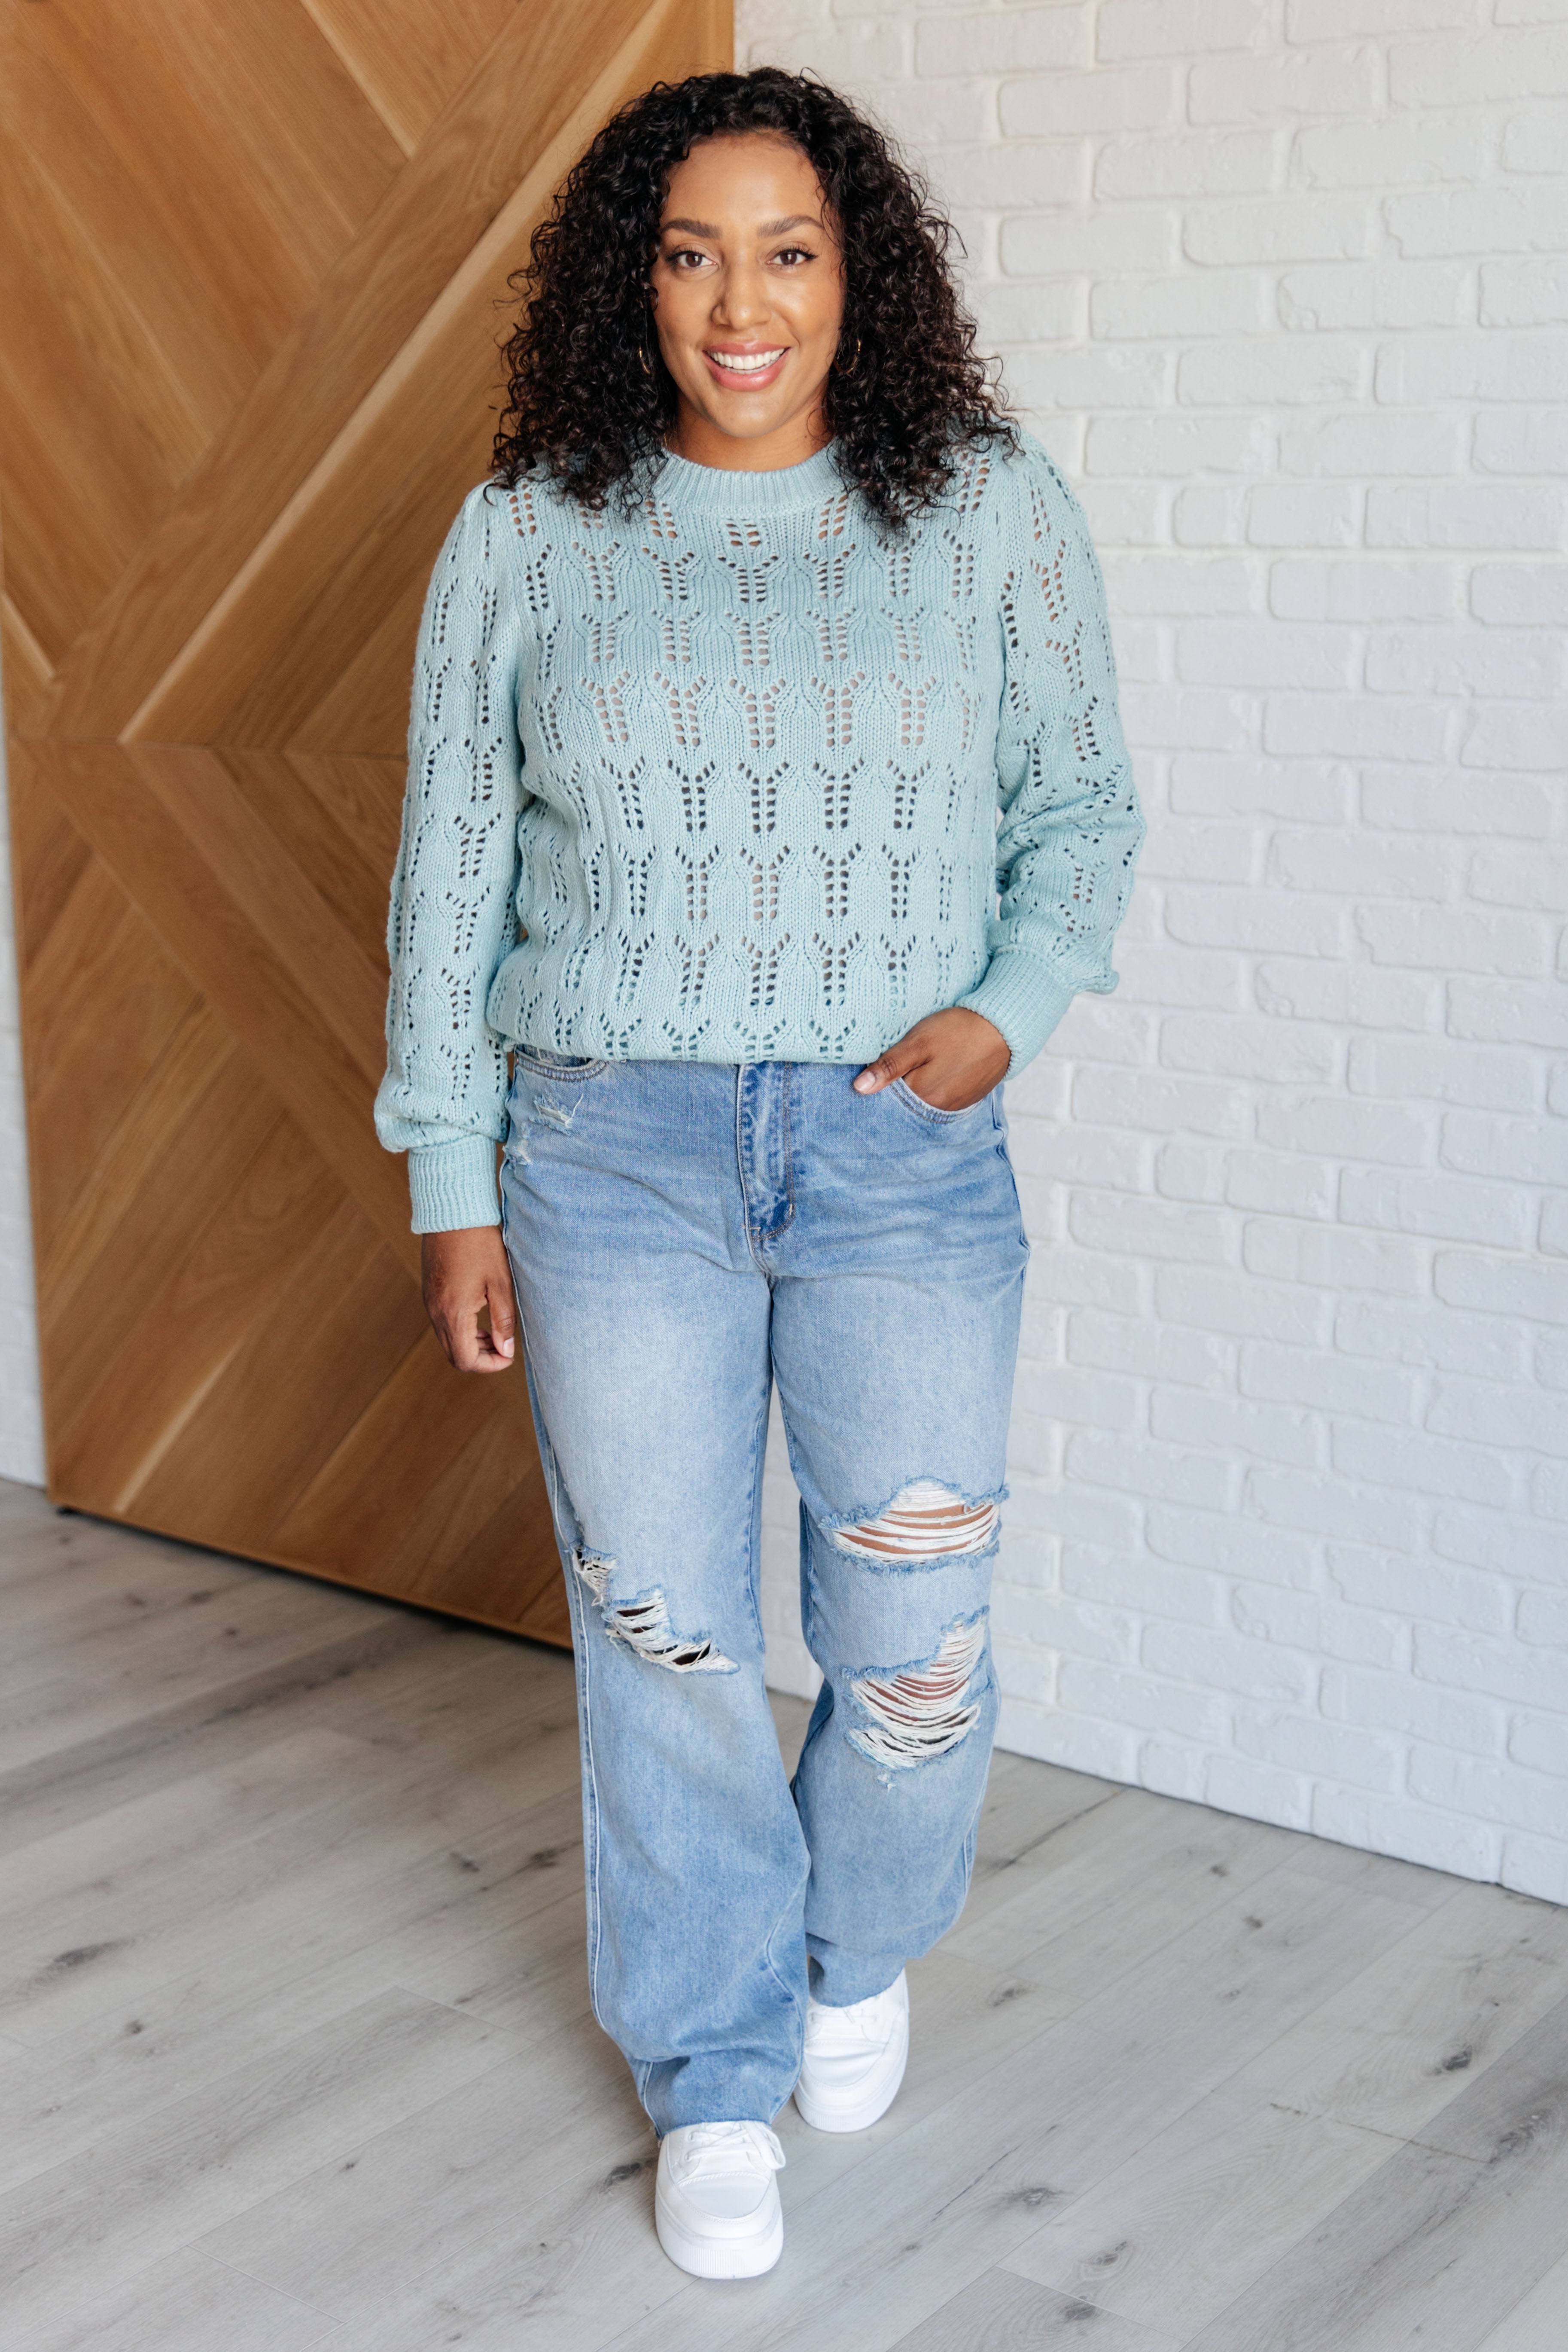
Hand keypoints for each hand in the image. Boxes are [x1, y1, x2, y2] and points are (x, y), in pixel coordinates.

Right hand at [421, 1226, 517, 1373]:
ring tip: (493, 1331)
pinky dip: (460, 1328)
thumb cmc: (480, 1243)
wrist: (452, 1211)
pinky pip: (441, 1322)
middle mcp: (435, 1312)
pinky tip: (478, 1313)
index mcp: (453, 1313)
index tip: (509, 1356)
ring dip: (470, 1343)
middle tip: (502, 1347)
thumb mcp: (500, 1282)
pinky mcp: (428, 1291)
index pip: (465, 1360)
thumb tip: (506, 1350)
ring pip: (447, 1340)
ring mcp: (429, 1301)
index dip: (490, 1365)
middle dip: (480, 1358)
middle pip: (453, 1355)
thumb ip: (503, 1320)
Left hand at [853, 1007, 1010, 1112]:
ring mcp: (952, 1106)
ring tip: (910, 1070)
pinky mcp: (964, 1099)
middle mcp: (936, 1109)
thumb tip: (859, 1089)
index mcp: (921, 1096)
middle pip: (903, 1106)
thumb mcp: (918, 1043)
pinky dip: (929, 1090)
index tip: (865, 1075)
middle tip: (887, 1070)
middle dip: (891, 1092)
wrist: (1003, 1029)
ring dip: (911, 1091)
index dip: (875, 1087)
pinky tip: (930, 1074)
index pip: (886, 1102)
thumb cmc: (958, 1031)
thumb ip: (889, 1066)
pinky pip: (938, 1100)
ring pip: (920, 1103)